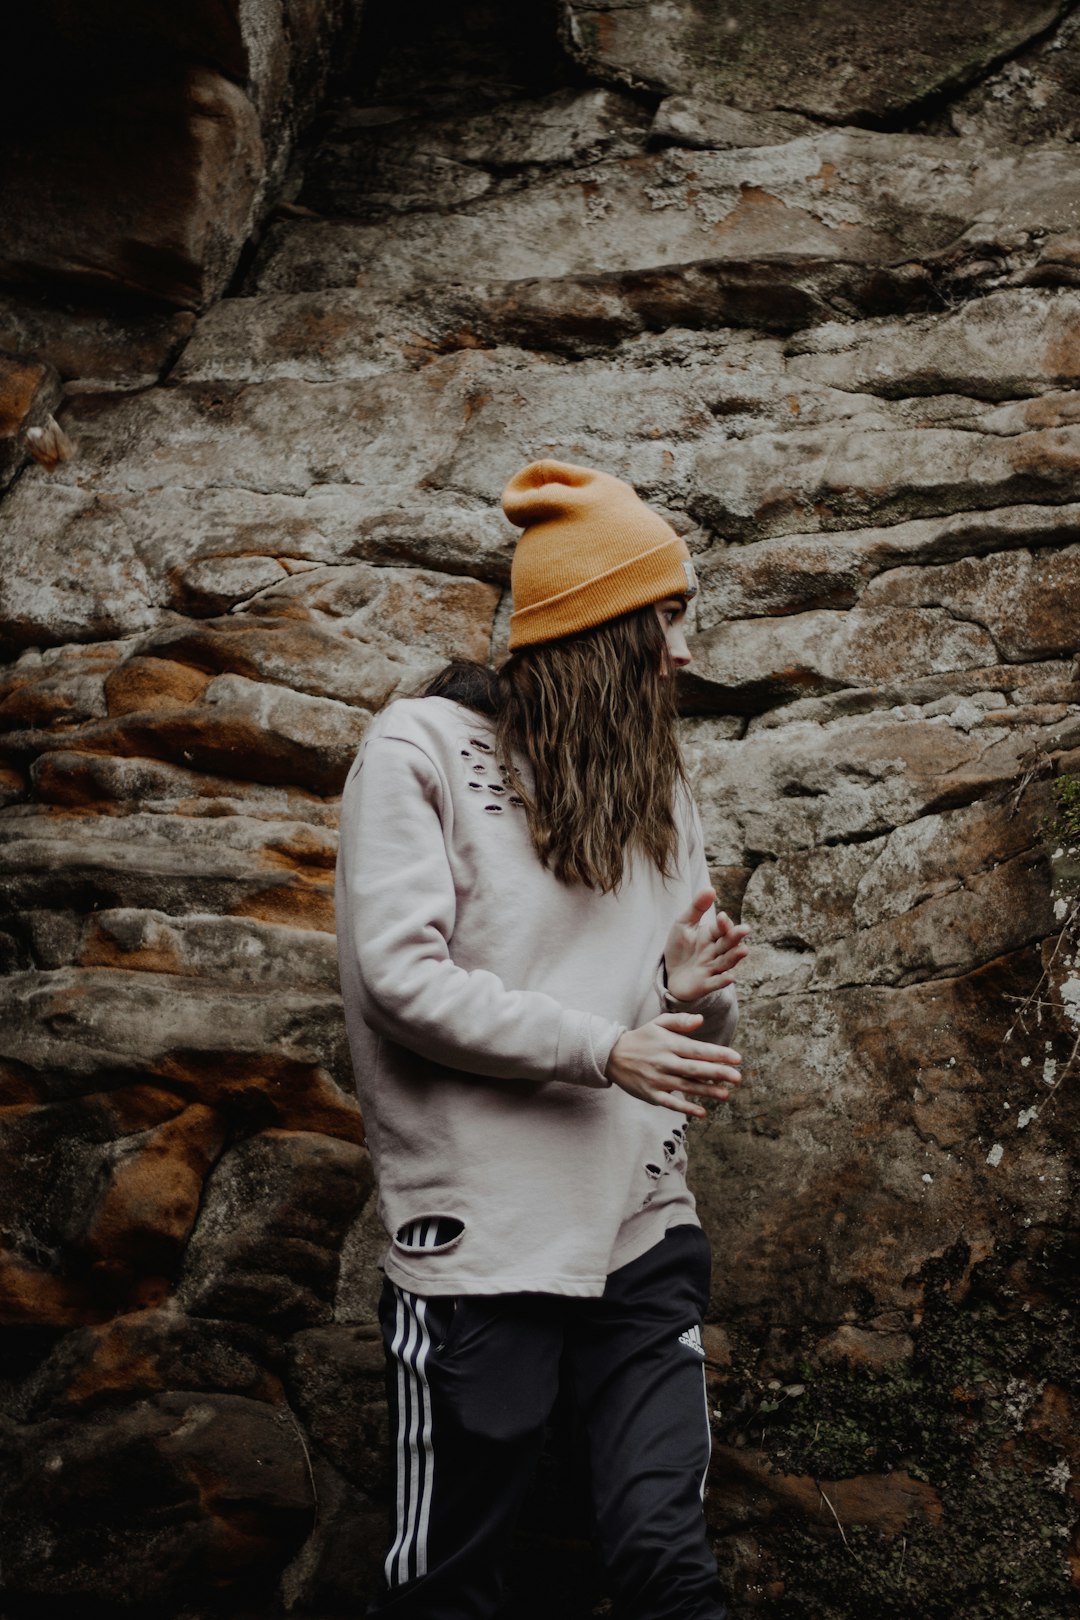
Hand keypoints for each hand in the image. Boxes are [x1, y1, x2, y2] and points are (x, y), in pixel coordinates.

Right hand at [606, 1013, 742, 1118]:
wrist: (612, 1056)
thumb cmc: (642, 1039)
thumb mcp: (658, 1024)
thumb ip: (680, 1022)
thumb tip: (701, 1020)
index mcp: (669, 1044)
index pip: (697, 1049)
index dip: (718, 1054)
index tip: (737, 1058)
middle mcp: (664, 1062)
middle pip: (695, 1069)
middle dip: (718, 1073)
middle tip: (738, 1077)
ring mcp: (657, 1079)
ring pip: (686, 1087)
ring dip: (707, 1092)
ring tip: (726, 1094)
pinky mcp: (651, 1094)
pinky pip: (671, 1103)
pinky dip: (686, 1108)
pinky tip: (702, 1112)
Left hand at [663, 889, 749, 1003]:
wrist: (670, 974)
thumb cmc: (680, 947)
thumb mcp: (684, 924)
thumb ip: (697, 907)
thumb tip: (711, 888)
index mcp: (711, 935)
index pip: (721, 928)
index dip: (723, 923)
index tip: (722, 917)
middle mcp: (715, 951)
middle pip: (728, 944)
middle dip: (735, 937)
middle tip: (745, 929)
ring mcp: (712, 968)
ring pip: (726, 962)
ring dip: (735, 957)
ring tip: (744, 950)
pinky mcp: (706, 984)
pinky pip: (716, 982)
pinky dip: (723, 980)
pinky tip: (730, 977)